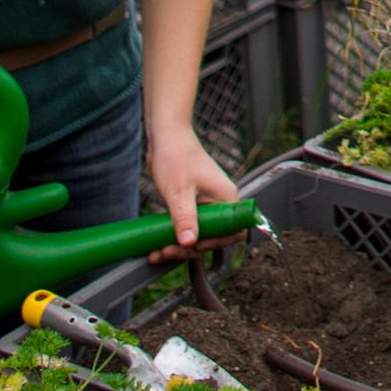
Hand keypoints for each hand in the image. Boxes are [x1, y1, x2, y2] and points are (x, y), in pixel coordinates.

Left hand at [144, 122, 238, 261]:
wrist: (165, 138)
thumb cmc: (176, 157)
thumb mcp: (179, 191)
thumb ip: (185, 217)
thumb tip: (190, 243)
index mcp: (226, 197)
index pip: (234, 230)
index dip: (215, 243)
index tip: (193, 246)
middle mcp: (220, 202)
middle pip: (213, 237)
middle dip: (189, 249)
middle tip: (165, 252)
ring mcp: (207, 204)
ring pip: (199, 235)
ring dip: (179, 247)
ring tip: (157, 252)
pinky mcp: (194, 206)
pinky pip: (189, 227)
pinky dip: (175, 238)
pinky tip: (158, 245)